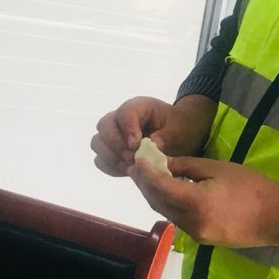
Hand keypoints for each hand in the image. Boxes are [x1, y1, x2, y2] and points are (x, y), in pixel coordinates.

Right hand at [92, 93, 211, 177]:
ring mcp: (114, 135)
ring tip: (131, 165)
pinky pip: (101, 160)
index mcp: (139, 107)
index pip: (124, 113)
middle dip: (117, 145)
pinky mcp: (114, 151)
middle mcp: (121, 119)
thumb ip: (166, 137)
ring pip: (98, 143)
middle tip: (134, 158)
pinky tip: (127, 170)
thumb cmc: (180, 128)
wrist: (179, 137)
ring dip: (111, 157)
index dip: (127, 129)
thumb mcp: (180, 130)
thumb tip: (150, 146)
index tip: (136, 145)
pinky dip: (111, 167)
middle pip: (104, 126)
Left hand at [130, 154, 278, 248]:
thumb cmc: (253, 188)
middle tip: (138, 166)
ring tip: (152, 178)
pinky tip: (173, 193)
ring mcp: (197, 235)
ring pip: (167, 213)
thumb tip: (164, 164)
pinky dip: (172, 206)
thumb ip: (187, 166)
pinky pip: (180, 221)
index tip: (137, 157)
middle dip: (145, 184)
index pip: (159, 186)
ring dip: (157, 196)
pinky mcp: (204, 240)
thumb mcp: (219, 169)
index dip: (145, 171)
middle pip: (157, 202)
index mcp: (196, 202)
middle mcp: (192, 223)